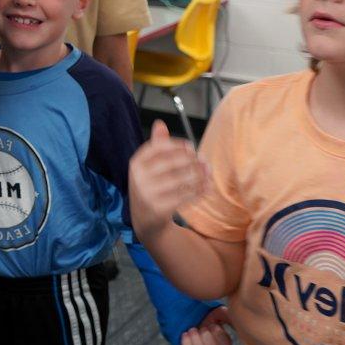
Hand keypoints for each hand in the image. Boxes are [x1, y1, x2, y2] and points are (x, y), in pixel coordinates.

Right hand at [128, 121, 209, 239]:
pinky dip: (199, 191)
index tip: (191, 147)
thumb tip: (160, 123)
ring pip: (182, 179)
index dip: (178, 145)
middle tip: (204, 162)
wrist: (144, 220)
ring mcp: (148, 194)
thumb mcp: (148, 166)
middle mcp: (139, 178)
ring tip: (208, 174)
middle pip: (174, 162)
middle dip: (193, 160)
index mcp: (136, 163)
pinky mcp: (159, 209)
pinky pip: (185, 196)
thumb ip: (156, 145)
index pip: (160, 147)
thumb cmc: (150, 187)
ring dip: (200, 176)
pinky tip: (207, 187)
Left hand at [178, 306, 232, 344]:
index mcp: (223, 341)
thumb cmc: (209, 315)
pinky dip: (186, 344)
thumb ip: (228, 315)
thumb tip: (233, 315)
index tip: (214, 325)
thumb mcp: (220, 312)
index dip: (220, 337)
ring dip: (196, 341)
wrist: (193, 316)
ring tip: (193, 329)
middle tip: (203, 328)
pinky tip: (186, 333)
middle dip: (207, 339)